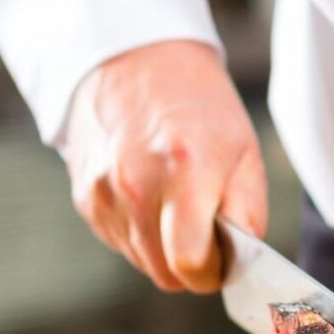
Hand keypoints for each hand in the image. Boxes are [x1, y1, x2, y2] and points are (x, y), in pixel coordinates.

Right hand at [63, 40, 266, 292]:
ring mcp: (104, 192)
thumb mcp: (244, 149)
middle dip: (190, 264)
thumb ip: (248, 212)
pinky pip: (118, 241)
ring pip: (140, 261)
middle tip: (205, 231)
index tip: (222, 259)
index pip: (189, 263)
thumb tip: (242, 262)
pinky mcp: (85, 197)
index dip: (212, 272)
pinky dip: (139, 231)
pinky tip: (150, 192)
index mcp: (185, 171)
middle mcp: (137, 185)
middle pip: (164, 273)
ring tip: (175, 201)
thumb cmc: (199, 105)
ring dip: (163, 248)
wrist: (136, 60)